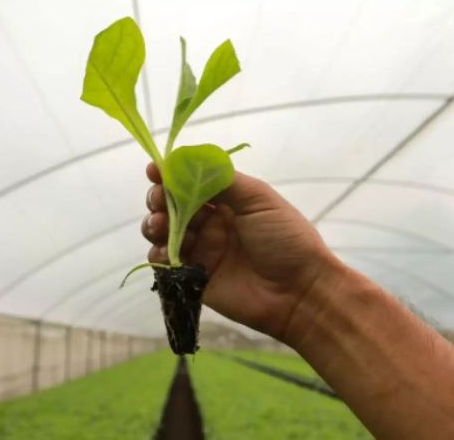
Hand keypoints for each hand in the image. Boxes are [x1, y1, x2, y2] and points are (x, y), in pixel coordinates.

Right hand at [141, 163, 342, 340]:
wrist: (299, 291)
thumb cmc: (285, 239)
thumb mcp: (258, 199)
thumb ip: (223, 180)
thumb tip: (188, 161)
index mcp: (228, 201)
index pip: (191, 182)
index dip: (170, 175)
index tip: (154, 170)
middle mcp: (211, 223)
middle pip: (172, 206)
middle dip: (159, 199)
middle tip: (158, 201)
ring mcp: (202, 250)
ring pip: (165, 232)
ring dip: (155, 224)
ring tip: (160, 225)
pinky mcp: (195, 278)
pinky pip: (168, 263)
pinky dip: (159, 254)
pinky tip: (165, 251)